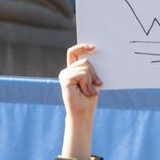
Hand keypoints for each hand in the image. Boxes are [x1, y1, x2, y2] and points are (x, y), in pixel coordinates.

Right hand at [58, 43, 101, 159]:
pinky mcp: (65, 79)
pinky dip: (87, 83)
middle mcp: (67, 70)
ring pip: (85, 68)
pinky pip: (82, 74)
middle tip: (95, 87)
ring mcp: (65, 74)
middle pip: (85, 61)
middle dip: (94, 74)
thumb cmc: (89, 99)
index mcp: (73, 70)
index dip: (82, 47)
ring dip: (91, 81)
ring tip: (88, 91)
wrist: (83, 113)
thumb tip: (93, 58)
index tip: (94, 47)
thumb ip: (91, 71)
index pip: (74, 52)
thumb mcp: (93, 82)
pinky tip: (85, 91)